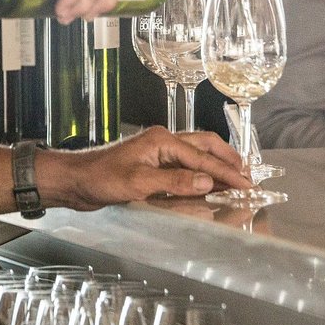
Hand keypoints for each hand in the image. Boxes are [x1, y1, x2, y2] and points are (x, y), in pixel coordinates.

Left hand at [41, 126, 250, 207]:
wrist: (76, 181)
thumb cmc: (101, 178)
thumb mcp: (138, 183)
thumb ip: (174, 181)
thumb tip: (206, 182)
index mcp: (161, 140)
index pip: (202, 157)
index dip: (226, 172)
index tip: (247, 184)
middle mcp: (162, 141)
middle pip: (204, 144)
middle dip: (227, 159)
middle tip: (248, 175)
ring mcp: (157, 152)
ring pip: (195, 152)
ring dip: (216, 163)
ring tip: (235, 176)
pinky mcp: (152, 164)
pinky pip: (184, 164)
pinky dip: (201, 171)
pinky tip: (208, 182)